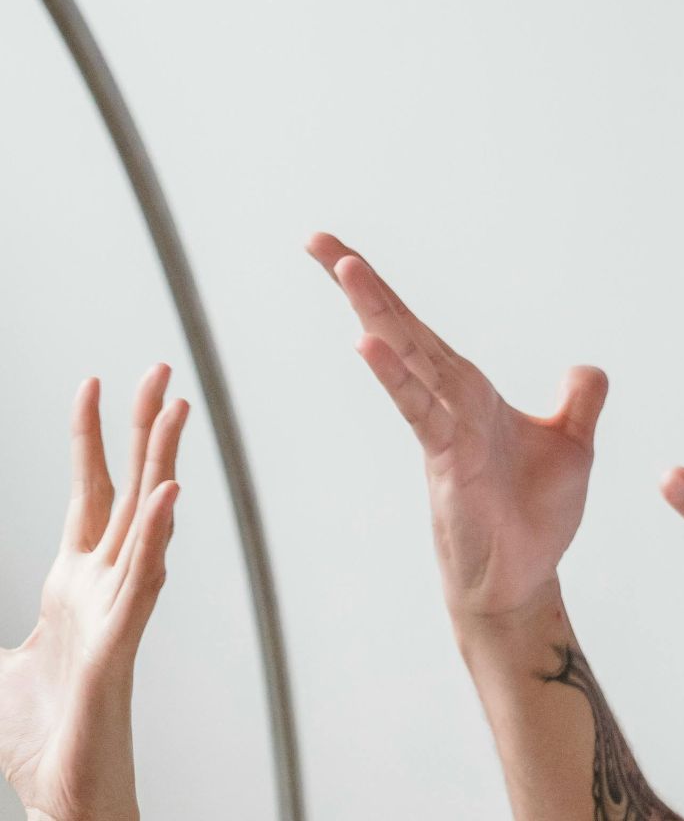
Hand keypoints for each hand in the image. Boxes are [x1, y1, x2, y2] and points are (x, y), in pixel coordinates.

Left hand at [1, 366, 185, 820]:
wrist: (65, 796)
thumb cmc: (44, 739)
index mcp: (73, 581)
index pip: (88, 491)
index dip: (88, 437)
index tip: (92, 382)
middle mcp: (101, 584)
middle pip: (129, 487)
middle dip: (142, 427)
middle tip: (161, 369)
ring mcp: (115, 610)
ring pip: (146, 519)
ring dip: (162, 463)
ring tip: (175, 410)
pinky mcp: (116, 643)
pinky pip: (143, 579)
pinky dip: (155, 535)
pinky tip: (168, 497)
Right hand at [306, 232, 608, 623]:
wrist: (524, 579)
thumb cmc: (536, 518)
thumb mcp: (572, 447)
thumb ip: (579, 403)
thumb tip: (587, 368)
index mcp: (472, 394)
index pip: (424, 333)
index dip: (389, 295)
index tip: (343, 253)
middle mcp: (450, 403)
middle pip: (402, 331)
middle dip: (362, 286)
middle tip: (315, 238)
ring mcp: (443, 429)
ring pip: (406, 359)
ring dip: (376, 312)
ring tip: (342, 265)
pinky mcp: (447, 460)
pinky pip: (420, 408)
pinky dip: (396, 376)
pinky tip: (369, 344)